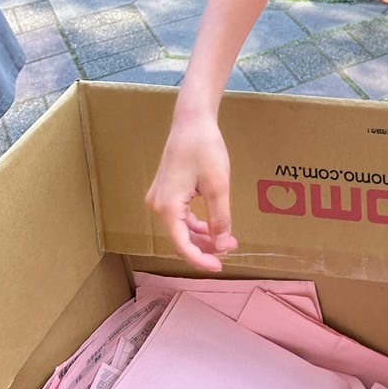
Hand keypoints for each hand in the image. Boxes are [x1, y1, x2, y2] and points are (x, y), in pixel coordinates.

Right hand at [146, 113, 238, 271]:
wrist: (192, 121)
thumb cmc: (205, 149)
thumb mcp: (218, 186)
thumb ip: (219, 219)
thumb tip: (220, 246)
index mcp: (166, 206)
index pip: (181, 245)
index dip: (200, 260)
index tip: (219, 267)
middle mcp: (157, 204)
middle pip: (179, 238)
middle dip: (205, 247)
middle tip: (231, 248)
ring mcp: (159, 197)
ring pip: (180, 228)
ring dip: (202, 236)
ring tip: (226, 238)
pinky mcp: (166, 190)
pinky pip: (179, 216)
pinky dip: (196, 223)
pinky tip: (213, 225)